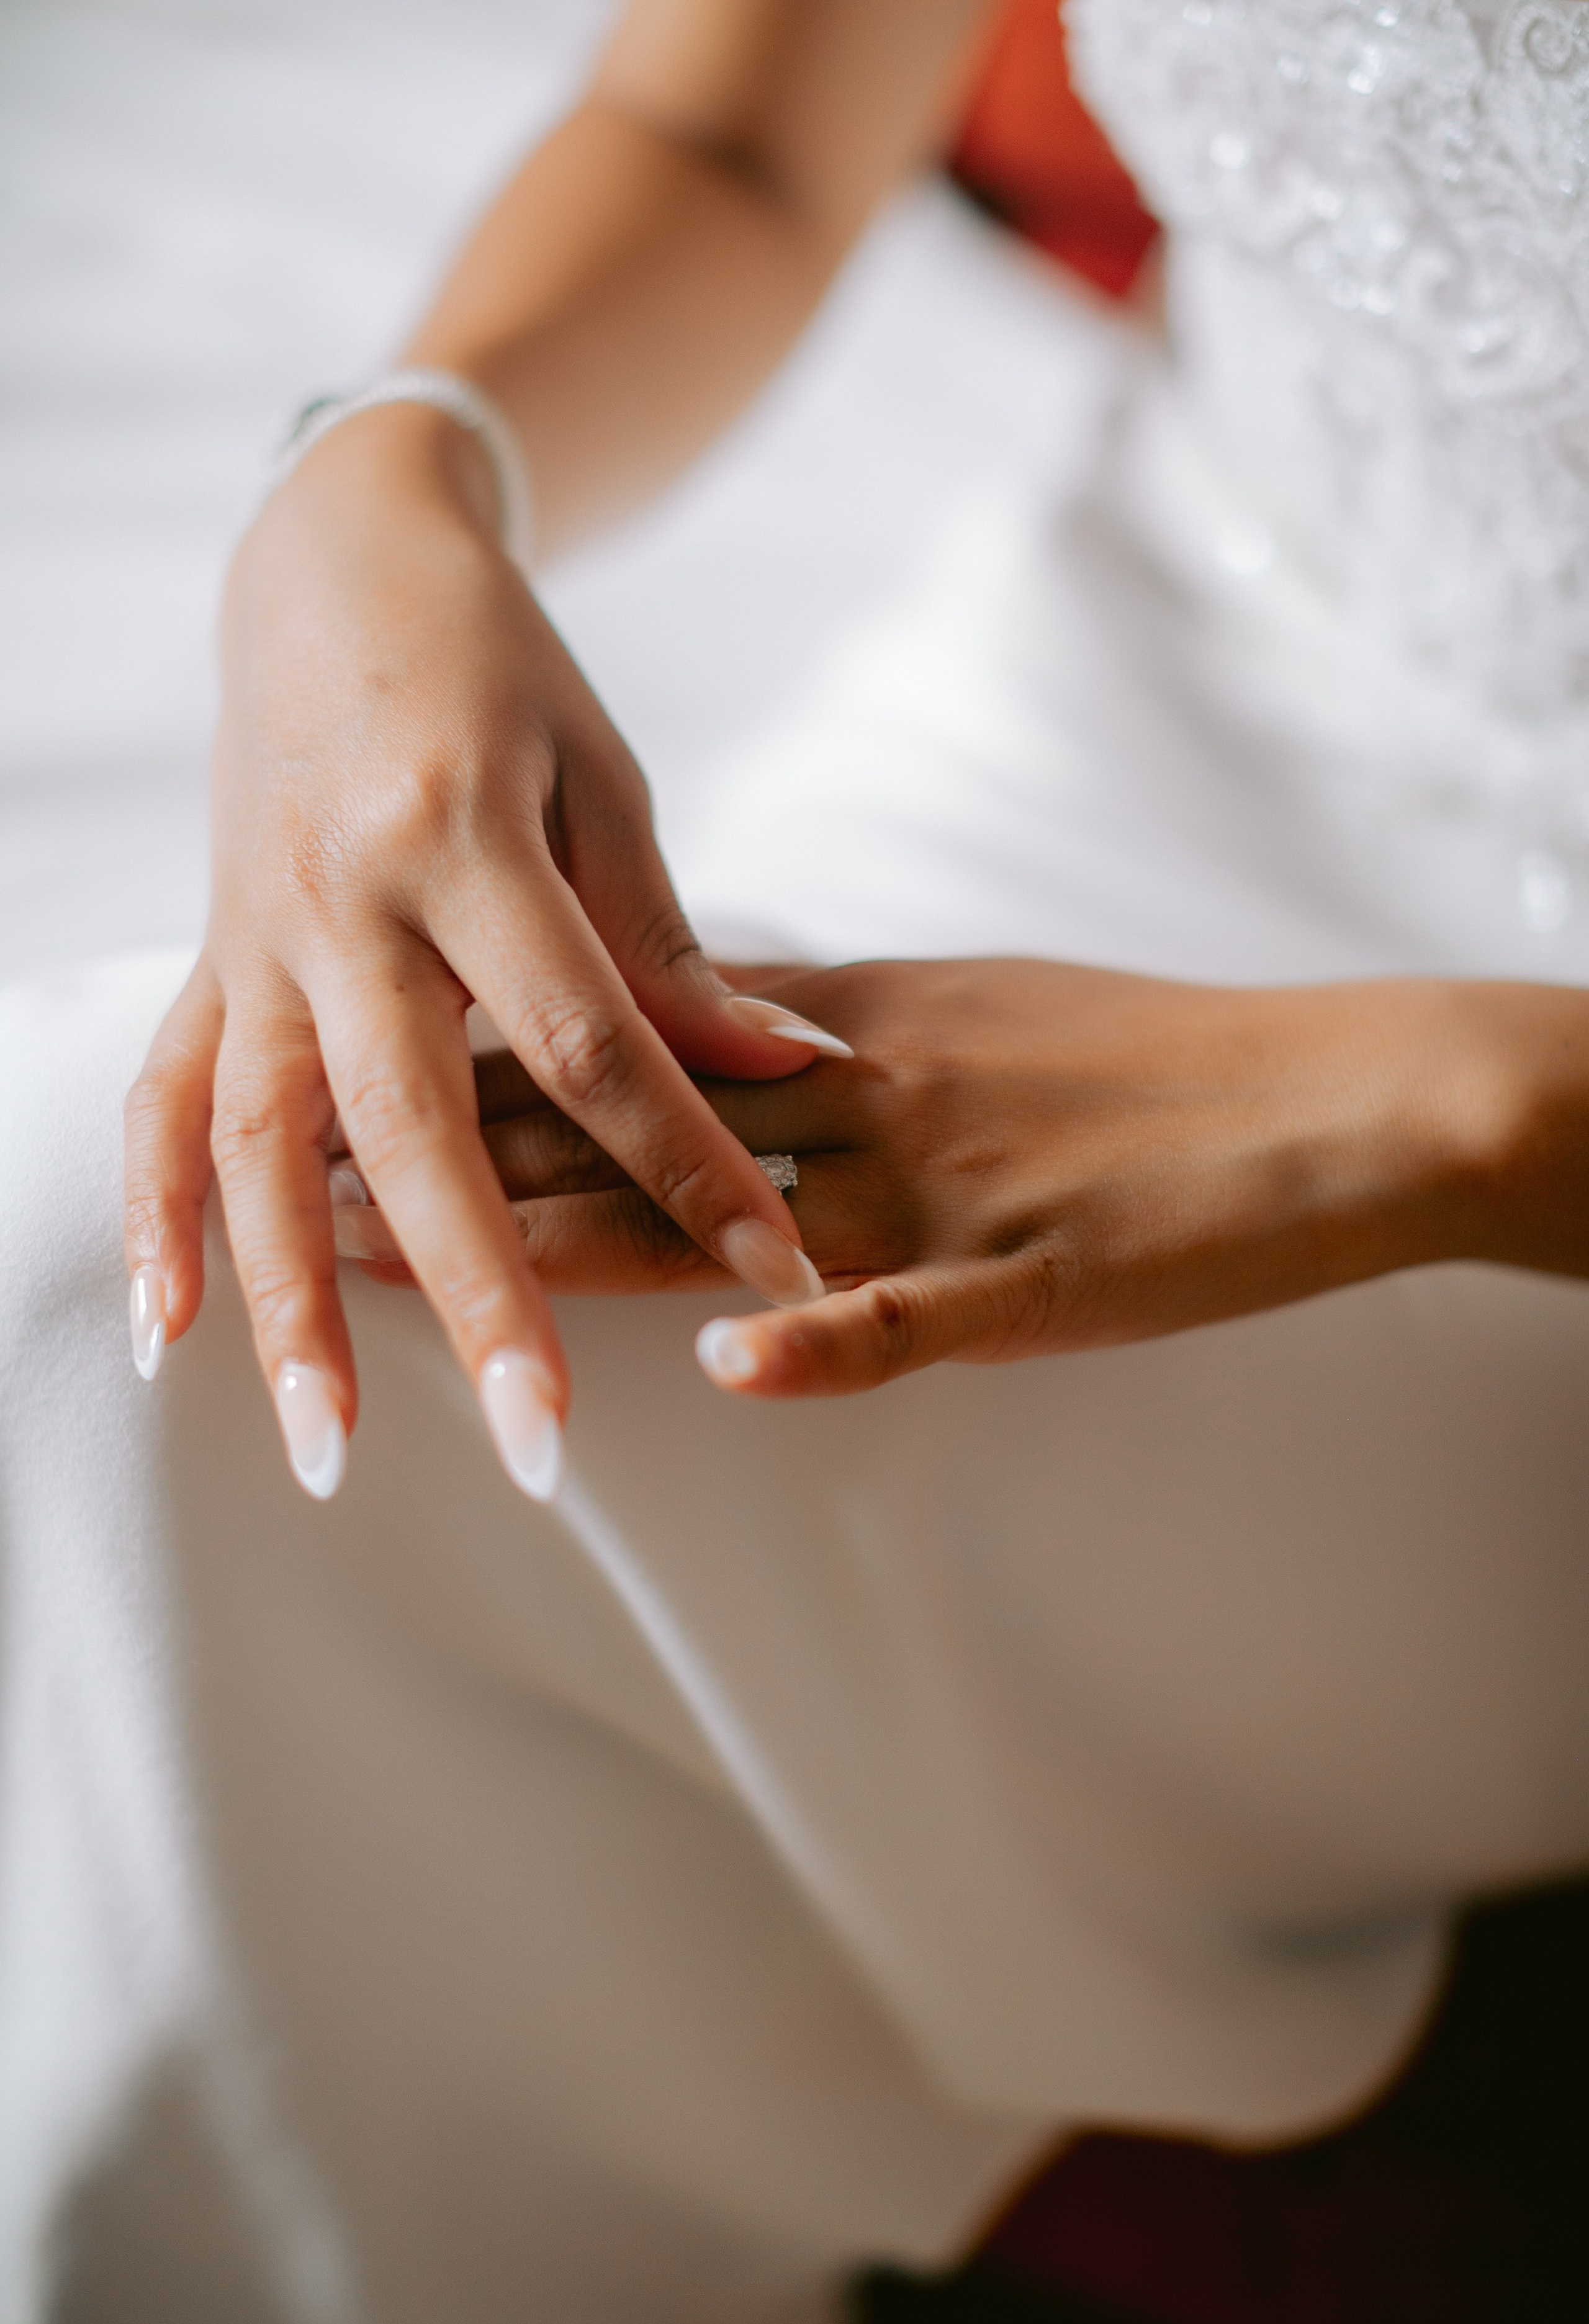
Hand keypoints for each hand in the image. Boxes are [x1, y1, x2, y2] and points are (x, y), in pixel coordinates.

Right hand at [122, 407, 836, 1495]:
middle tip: (538, 1450)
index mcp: (463, 840)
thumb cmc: (493, 668)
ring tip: (326, 1449)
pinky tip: (160, 1333)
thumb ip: (670, 943)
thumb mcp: (600, 779)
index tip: (778, 1278)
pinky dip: (152, 1216)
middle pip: (417, 1129)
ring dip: (291, 1305)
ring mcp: (256, 939)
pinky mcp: (207, 958)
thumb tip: (788, 1072)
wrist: (328, 561)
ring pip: (264, 1145)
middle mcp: (344, 903)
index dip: (688, 1167)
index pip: (592, 1043)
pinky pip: (160, 1100)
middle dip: (484, 1298)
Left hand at [428, 958, 1588, 1397]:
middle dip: (455, 1163)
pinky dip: (819, 1342)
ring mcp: (943, 1186)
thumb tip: (691, 1036)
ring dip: (555, 1250)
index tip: (343, 1074)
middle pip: (625, 1123)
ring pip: (720, 1216)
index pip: (625, 1035)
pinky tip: (722, 1375)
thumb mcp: (956, 1009)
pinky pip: (913, 1316)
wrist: (1327, 1091)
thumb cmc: (1143, 1057)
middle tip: (302, 1192)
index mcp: (846, 1026)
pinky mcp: (1033, 1276)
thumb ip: (814, 1032)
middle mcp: (864, 1090)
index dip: (475, 1062)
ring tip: (416, 1281)